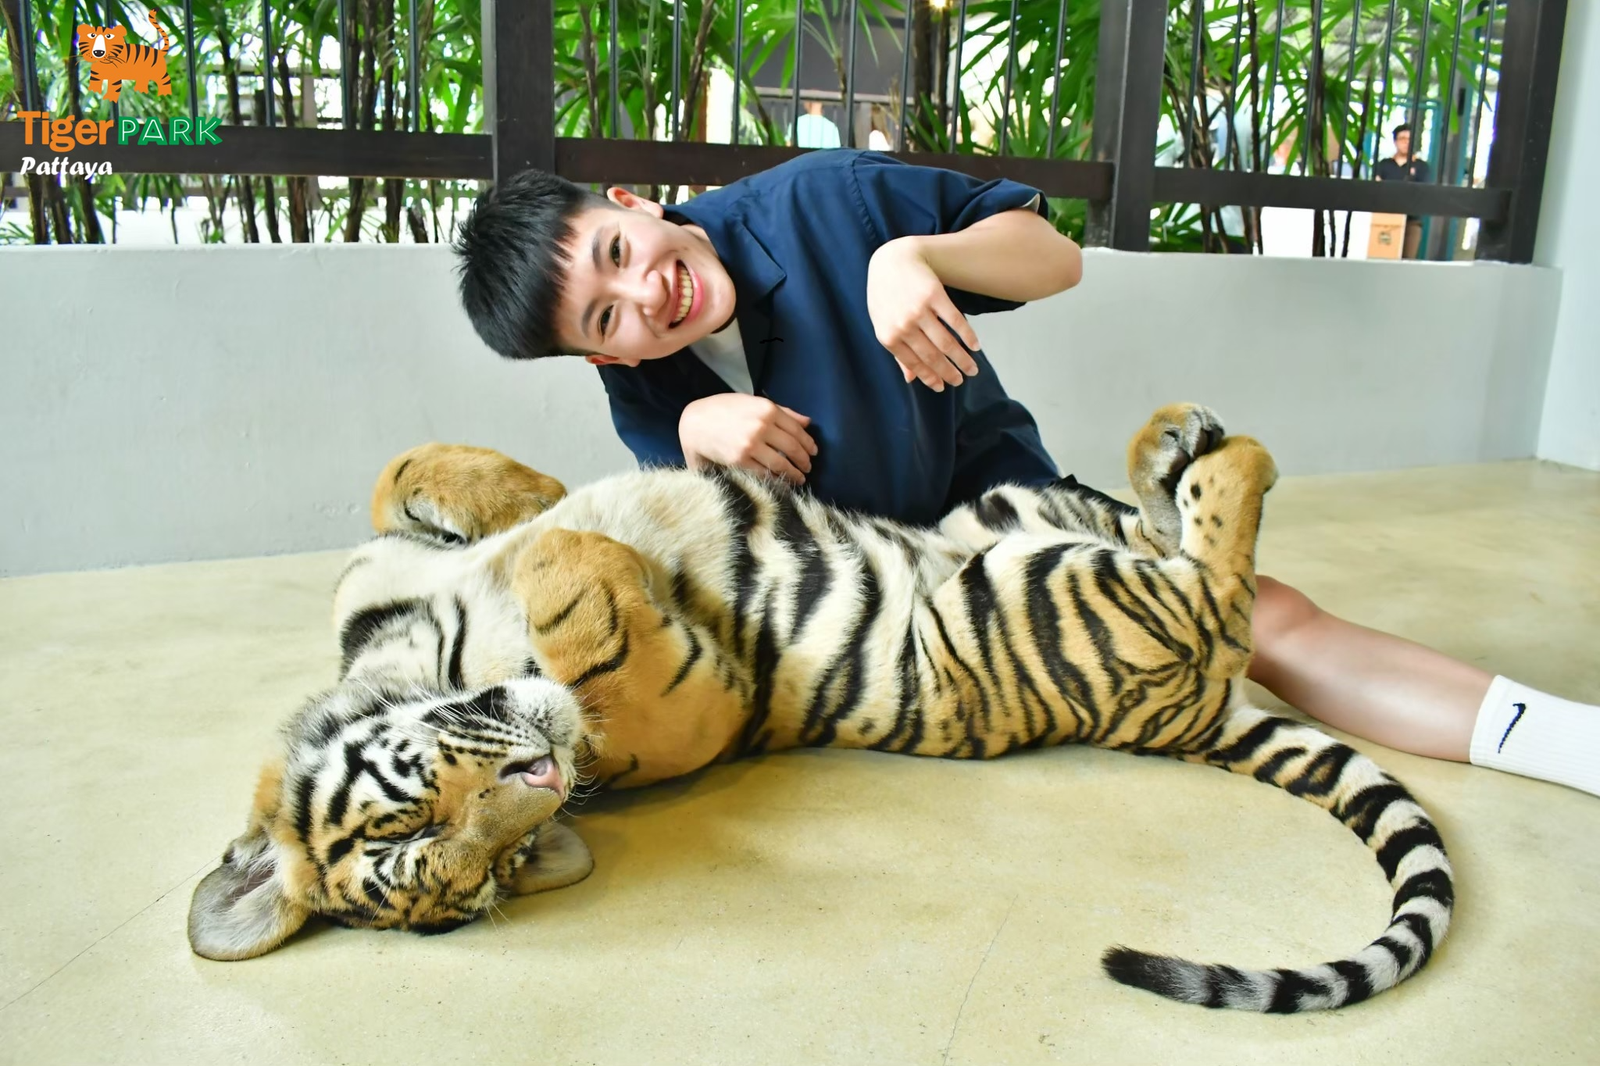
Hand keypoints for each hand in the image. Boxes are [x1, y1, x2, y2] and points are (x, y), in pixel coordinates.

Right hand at [679, 394, 817, 484]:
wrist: (694, 422)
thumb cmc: (723, 410)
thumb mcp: (752, 403)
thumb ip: (781, 411)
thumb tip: (807, 422)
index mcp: (767, 409)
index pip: (797, 430)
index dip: (808, 443)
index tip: (813, 452)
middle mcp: (761, 425)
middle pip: (792, 448)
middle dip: (804, 460)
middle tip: (808, 467)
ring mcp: (751, 444)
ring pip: (781, 463)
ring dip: (794, 473)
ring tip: (799, 478)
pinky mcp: (740, 460)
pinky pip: (764, 473)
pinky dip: (776, 480)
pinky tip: (781, 482)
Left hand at [866, 237, 981, 391]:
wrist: (891, 260)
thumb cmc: (886, 295)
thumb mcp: (883, 324)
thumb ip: (897, 351)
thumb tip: (910, 379)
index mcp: (888, 336)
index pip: (914, 363)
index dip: (930, 377)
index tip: (943, 387)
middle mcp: (903, 325)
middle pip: (932, 356)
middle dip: (949, 372)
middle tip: (961, 380)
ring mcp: (918, 310)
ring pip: (946, 342)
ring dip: (962, 359)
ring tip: (972, 369)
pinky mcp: (934, 295)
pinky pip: (955, 321)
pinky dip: (968, 336)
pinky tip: (975, 346)